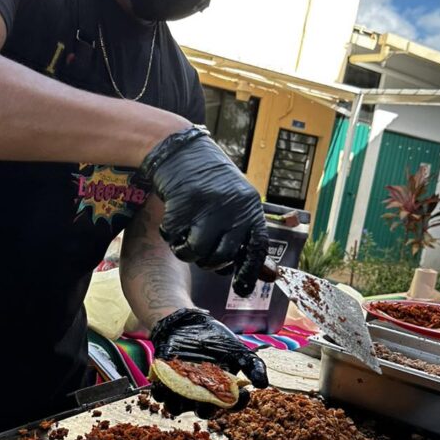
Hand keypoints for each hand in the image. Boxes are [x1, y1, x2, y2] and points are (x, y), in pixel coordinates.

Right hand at [139, 128, 267, 296]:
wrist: (179, 150)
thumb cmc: (209, 180)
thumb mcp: (234, 202)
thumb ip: (245, 235)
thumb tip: (269, 275)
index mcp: (249, 206)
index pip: (257, 246)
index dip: (250, 271)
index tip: (242, 290)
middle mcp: (232, 206)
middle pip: (223, 256)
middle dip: (210, 263)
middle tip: (202, 252)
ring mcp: (207, 206)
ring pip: (198, 253)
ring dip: (187, 251)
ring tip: (184, 236)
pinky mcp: (182, 205)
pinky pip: (175, 240)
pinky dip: (170, 237)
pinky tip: (172, 220)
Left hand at [149, 308, 267, 414]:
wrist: (190, 324)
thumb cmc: (217, 341)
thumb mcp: (238, 350)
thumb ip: (252, 365)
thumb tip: (263, 384)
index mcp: (222, 392)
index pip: (232, 405)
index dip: (238, 403)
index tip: (243, 394)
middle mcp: (202, 396)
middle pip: (203, 412)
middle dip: (205, 409)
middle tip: (207, 399)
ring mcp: (182, 391)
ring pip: (178, 408)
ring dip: (178, 405)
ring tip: (182, 394)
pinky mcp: (165, 381)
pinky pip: (160, 394)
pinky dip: (161, 392)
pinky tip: (164, 385)